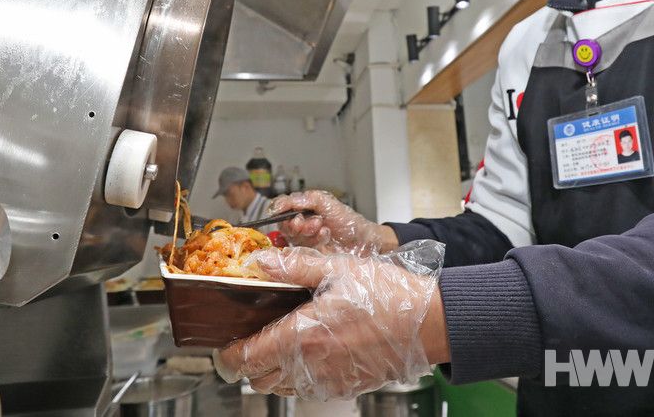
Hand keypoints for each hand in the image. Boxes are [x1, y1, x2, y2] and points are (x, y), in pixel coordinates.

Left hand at [214, 241, 447, 400]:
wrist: (429, 322)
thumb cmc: (387, 294)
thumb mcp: (336, 268)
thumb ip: (292, 267)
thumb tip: (259, 262)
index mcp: (304, 335)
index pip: (248, 358)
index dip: (229, 354)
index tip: (224, 345)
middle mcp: (312, 365)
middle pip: (259, 380)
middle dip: (248, 363)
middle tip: (250, 340)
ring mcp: (330, 380)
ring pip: (283, 389)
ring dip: (272, 372)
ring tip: (279, 344)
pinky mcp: (346, 386)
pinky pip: (309, 391)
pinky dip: (298, 378)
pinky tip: (309, 353)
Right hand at [271, 190, 398, 253]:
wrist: (363, 241)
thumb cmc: (347, 220)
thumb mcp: (327, 203)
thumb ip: (305, 199)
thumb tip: (282, 202)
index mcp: (303, 208)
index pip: (281, 207)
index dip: (278, 209)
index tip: (281, 211)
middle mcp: (301, 224)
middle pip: (283, 224)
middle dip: (296, 222)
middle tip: (309, 221)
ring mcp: (304, 240)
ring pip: (292, 236)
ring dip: (307, 231)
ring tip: (323, 227)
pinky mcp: (308, 255)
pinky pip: (301, 249)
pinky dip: (313, 241)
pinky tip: (325, 236)